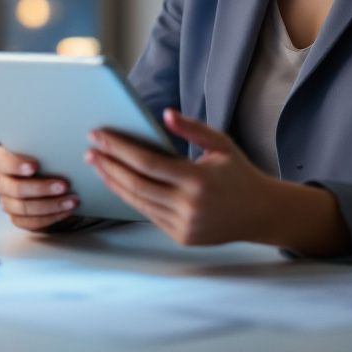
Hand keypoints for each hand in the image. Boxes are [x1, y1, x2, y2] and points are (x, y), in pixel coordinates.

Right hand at [0, 145, 78, 231]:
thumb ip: (47, 150)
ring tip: (71, 201)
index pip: (4, 162)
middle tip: (64, 186)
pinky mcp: (17, 218)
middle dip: (41, 188)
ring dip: (51, 205)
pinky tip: (66, 211)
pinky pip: (31, 222)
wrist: (51, 181)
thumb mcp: (45, 151)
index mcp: (2, 159)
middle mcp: (2, 180)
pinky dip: (51, 217)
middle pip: (15, 188)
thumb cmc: (47, 161)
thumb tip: (68, 154)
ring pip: (23, 208)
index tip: (35, 166)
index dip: (17, 165)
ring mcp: (7, 201)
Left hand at [85, 108, 280, 246]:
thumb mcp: (221, 144)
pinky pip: (148, 215)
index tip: (99, 136)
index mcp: (198, 180)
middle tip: (90, 151)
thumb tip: (164, 113)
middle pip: (135, 184)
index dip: (119, 149)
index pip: (147, 163)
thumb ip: (192, 128)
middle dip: (108, 166)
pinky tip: (119, 183)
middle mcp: (188, 206)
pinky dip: (131, 198)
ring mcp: (184, 225)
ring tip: (98, 166)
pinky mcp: (181, 237)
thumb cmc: (239, 173)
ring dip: (114, 183)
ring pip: (138, 202)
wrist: (261, 213)